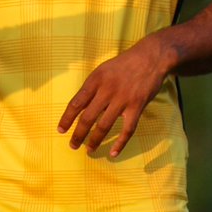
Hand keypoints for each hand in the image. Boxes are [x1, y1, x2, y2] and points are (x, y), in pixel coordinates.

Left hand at [56, 37, 168, 157]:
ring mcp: (122, 99)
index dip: (67, 118)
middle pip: (88, 117)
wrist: (150, 58)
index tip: (60, 130)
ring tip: (89, 150)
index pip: (76, 103)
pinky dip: (120, 143)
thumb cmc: (123, 65)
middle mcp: (106, 91)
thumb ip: (92, 88)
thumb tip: (80, 107)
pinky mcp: (137, 107)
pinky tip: (114, 153)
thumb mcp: (102, 70)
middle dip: (78, 134)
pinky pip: (127, 129)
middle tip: (73, 145)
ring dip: (95, 140)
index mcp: (95, 80)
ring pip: (104, 125)